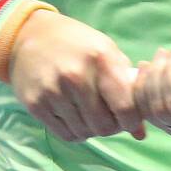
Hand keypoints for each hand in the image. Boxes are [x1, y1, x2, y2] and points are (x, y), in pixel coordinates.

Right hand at [9, 9, 146, 142]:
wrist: (30, 35)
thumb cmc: (77, 44)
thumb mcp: (107, 52)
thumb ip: (128, 87)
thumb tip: (140, 133)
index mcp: (101, 59)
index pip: (125, 107)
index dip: (132, 121)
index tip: (130, 119)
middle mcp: (76, 76)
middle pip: (104, 126)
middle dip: (111, 127)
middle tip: (108, 117)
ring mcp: (53, 91)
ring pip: (84, 133)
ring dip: (91, 129)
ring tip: (89, 113)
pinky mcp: (36, 104)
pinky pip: (64, 134)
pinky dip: (74, 131)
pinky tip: (74, 116)